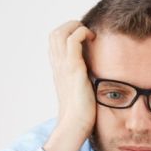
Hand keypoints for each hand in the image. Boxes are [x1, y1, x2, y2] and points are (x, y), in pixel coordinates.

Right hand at [44, 21, 96, 150]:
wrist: (75, 125)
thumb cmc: (80, 112)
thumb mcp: (80, 90)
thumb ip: (83, 79)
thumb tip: (95, 75)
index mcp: (58, 69)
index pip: (54, 41)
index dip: (67, 33)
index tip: (83, 37)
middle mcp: (57, 65)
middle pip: (54, 33)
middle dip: (71, 26)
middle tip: (87, 33)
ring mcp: (63, 66)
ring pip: (61, 32)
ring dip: (76, 27)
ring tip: (90, 34)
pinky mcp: (73, 68)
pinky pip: (73, 40)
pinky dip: (82, 33)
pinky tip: (93, 39)